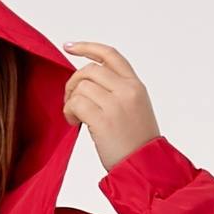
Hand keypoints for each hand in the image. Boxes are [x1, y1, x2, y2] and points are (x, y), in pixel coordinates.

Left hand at [61, 41, 160, 173]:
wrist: (145, 166)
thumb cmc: (136, 143)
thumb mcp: (135, 109)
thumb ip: (116, 92)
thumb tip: (85, 84)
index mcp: (136, 86)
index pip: (110, 55)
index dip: (87, 47)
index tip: (69, 46)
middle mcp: (127, 91)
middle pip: (89, 70)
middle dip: (73, 83)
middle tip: (71, 101)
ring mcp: (116, 105)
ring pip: (80, 87)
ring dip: (70, 101)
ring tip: (74, 116)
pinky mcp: (103, 120)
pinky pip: (76, 103)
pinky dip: (68, 111)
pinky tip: (73, 122)